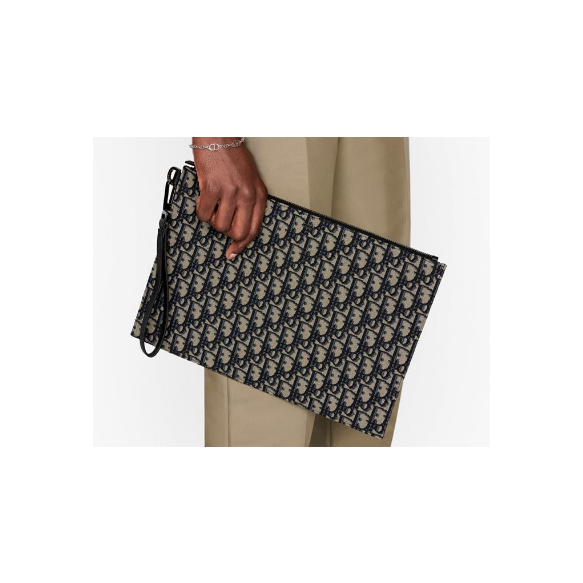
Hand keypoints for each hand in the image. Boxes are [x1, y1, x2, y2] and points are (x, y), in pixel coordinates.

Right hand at [192, 138, 267, 259]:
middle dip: (226, 233)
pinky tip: (204, 199)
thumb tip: (238, 226)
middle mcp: (247, 194)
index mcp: (259, 194)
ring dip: (213, 220)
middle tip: (220, 222)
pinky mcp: (212, 188)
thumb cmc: (232, 157)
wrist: (218, 136)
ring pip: (220, 225)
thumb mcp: (250, 180)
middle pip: (238, 232)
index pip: (254, 229)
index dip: (243, 245)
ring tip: (213, 205)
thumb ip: (248, 202)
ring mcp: (231, 192)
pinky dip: (201, 211)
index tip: (233, 252)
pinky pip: (204, 214)